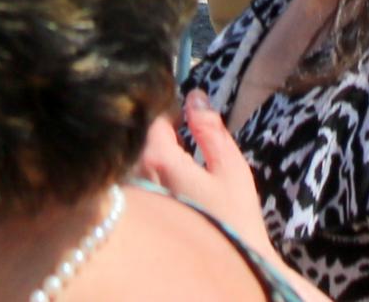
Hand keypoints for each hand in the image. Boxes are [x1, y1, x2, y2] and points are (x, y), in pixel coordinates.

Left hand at [137, 93, 275, 256]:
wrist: (231, 271)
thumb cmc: (234, 220)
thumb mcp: (230, 168)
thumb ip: (210, 128)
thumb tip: (195, 96)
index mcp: (157, 160)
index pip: (152, 117)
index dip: (171, 110)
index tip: (188, 116)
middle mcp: (136, 177)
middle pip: (140, 140)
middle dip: (162, 136)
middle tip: (189, 141)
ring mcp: (134, 200)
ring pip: (138, 163)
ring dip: (156, 158)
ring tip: (185, 169)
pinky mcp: (139, 218)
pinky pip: (139, 186)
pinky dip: (153, 181)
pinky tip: (176, 194)